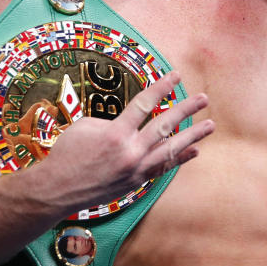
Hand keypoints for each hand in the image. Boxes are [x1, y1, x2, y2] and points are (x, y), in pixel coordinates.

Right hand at [40, 71, 213, 215]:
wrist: (56, 190)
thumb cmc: (67, 154)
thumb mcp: (86, 126)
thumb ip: (113, 122)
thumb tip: (131, 122)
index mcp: (116, 134)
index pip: (145, 104)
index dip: (162, 88)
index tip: (176, 76)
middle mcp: (131, 152)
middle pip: (165, 126)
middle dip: (186, 110)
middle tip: (203, 99)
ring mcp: (136, 170)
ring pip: (171, 150)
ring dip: (192, 136)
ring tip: (209, 125)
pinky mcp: (136, 182)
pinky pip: (163, 168)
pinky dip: (179, 158)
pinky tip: (193, 150)